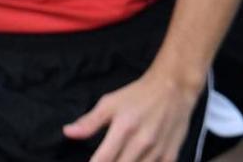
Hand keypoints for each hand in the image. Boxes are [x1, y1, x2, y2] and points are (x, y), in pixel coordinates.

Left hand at [63, 67, 199, 161]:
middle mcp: (141, 142)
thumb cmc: (139, 95)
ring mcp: (157, 151)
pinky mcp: (170, 156)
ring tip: (121, 160)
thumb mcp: (111, 102)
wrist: (174, 88)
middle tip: (106, 161)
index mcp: (123, 128)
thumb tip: (68, 132)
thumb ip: (89, 121)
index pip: (103, 160)